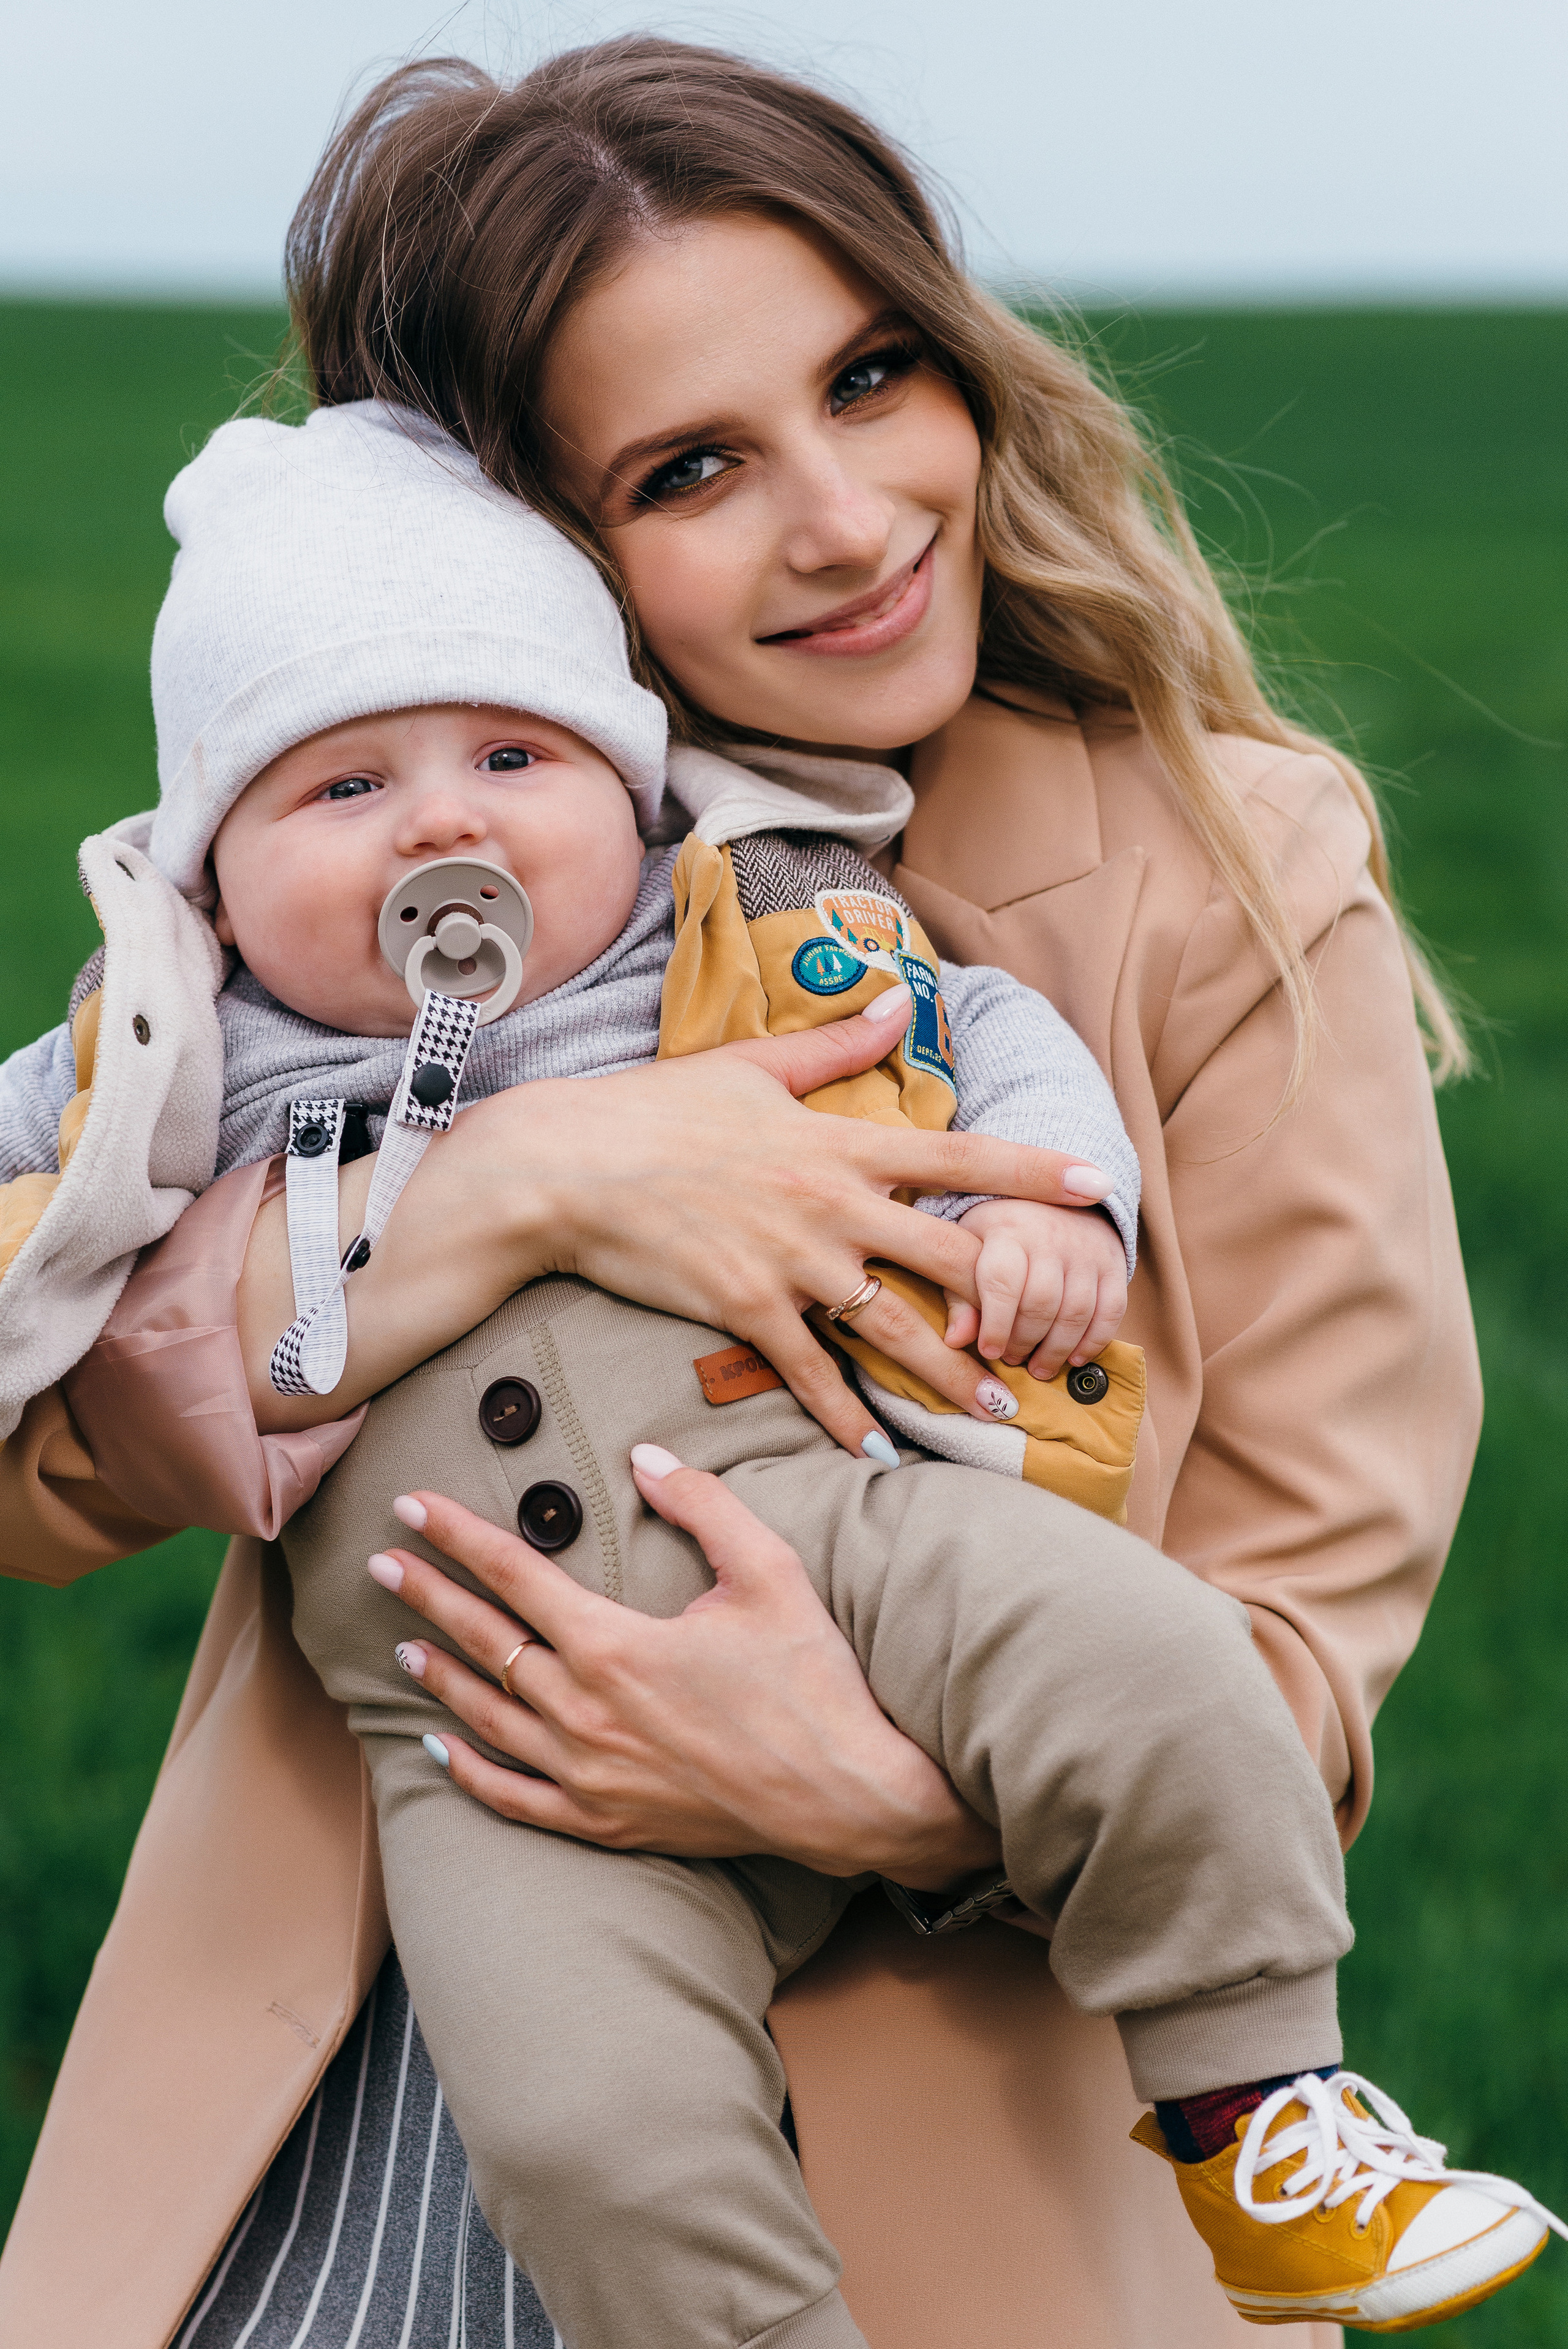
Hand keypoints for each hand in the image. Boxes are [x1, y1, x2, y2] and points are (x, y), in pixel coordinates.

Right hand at [244, 989, 1112, 1455]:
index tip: (1096, 1187)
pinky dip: (849, 1419)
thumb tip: (896, 1001)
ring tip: (998, 1410)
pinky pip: (814, 1375)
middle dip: (1012, 1303)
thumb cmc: (653, 1109)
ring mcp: (792, 1264)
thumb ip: (834, 1045)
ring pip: (896, 1329)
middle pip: (949, 1258)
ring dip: (952, 1376)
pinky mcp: (747, 1310)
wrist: (566, 1167)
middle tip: (1058, 1340)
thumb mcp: (750, 1066)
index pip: (958, 1156)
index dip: (1033, 1171)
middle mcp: (830, 1206)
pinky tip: (881, 1455)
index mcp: (837, 1142)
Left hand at [370, 1467, 1001, 1888]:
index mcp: (614, 1645)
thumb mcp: (769, 1570)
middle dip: (428, 1595)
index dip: (456, 1535)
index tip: (412, 1505)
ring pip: (488, 1718)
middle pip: (486, 1641)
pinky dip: (469, 1772)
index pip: (512, 1574)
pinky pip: (514, 1798)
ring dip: (441, 1675)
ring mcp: (589, 1776)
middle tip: (382, 1564)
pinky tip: (441, 1747)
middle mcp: (585, 1712)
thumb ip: (702, 1504)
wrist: (846, 1796)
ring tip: (405, 1644)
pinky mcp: (605, 1823)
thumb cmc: (811, 1681)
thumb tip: (644, 1456)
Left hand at [943, 1199, 1127, 1380]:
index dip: (995, 1324)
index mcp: (1006, 1228)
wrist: (1053, 1186)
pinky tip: (1074, 1358)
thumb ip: (959, 1294)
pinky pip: (1112, 1310)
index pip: (1003, 1282)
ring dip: (1057, 1349)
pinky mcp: (1113, 1261)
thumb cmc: (998, 1229)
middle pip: (1041, 1303)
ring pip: (1077, 1311)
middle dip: (1025, 1341)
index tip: (989, 1350)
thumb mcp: (968, 1248)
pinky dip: (1094, 1341)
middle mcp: (1050, 1235)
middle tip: (1012, 1359)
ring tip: (1039, 1368)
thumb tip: (955, 1341)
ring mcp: (1086, 1248)